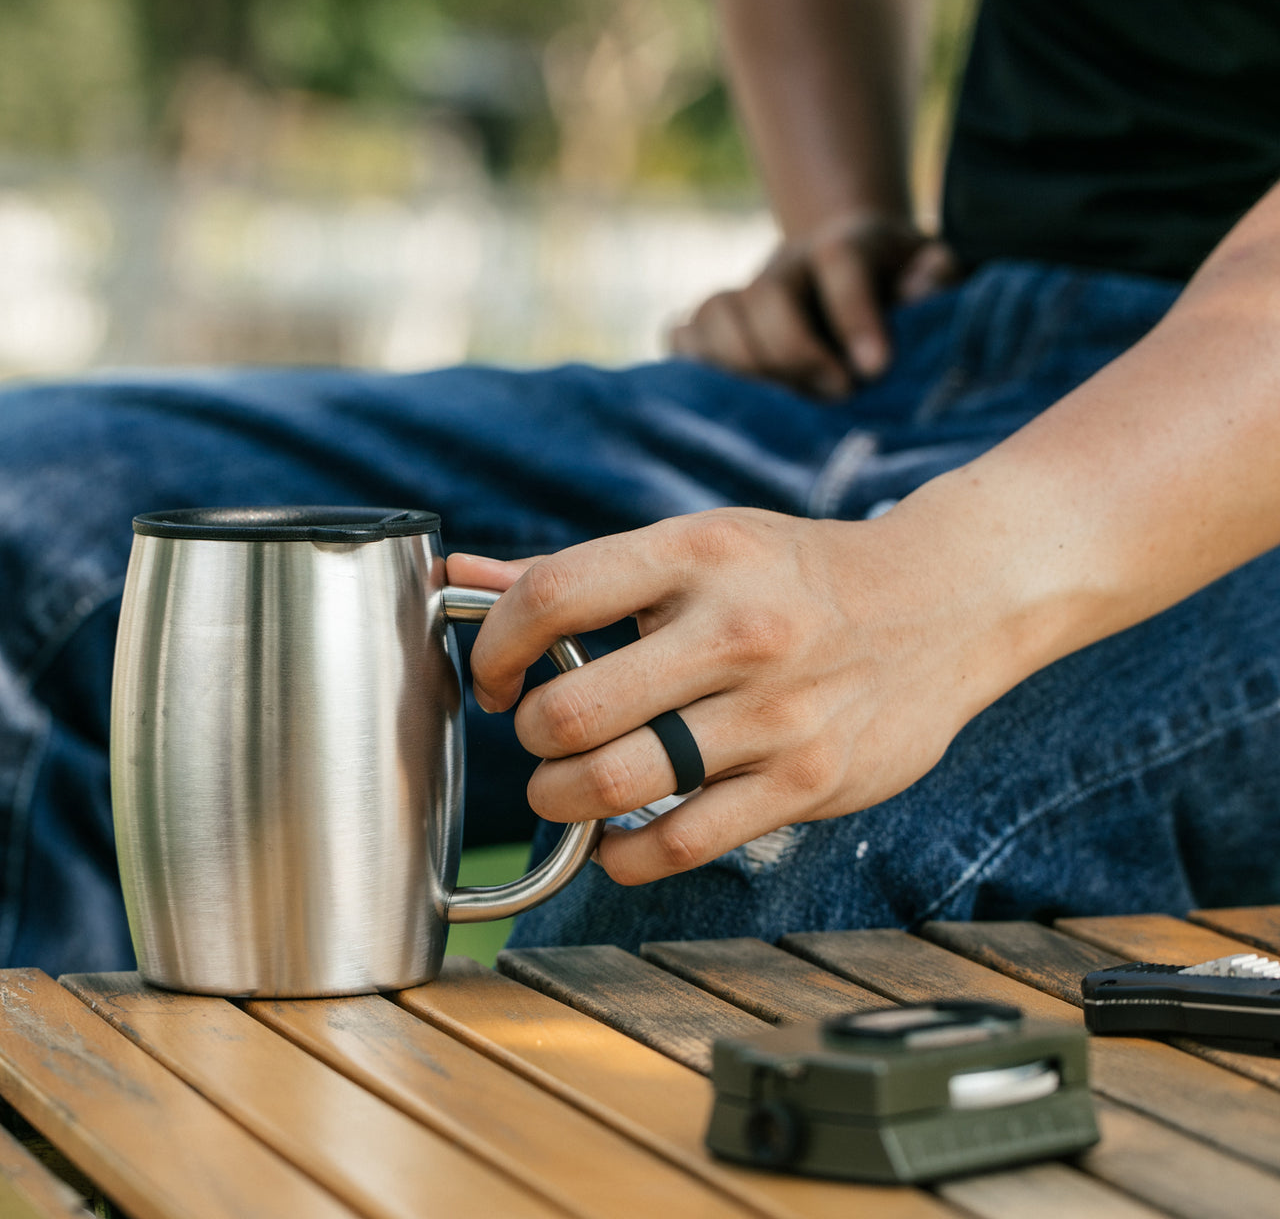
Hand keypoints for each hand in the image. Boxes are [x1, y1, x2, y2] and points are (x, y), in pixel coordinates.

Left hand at [447, 499, 1010, 885]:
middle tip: (544, 739)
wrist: (940, 602)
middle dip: (533, 740)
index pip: (550, 597)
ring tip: (568, 788)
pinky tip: (619, 838)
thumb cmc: (796, 576)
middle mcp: (735, 629)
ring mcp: (775, 711)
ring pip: (615, 784)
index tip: (502, 677)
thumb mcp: (696, 548)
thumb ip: (577, 573)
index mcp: (696, 554)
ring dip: (562, 800)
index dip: (497, 647)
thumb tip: (460, 574)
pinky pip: (679, 842)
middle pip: (572, 712)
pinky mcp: (807, 779)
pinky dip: (623, 855)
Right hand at [668, 214, 957, 398]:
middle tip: (835, 397)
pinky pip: (680, 335)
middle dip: (795, 353)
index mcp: (846, 243)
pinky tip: (738, 406)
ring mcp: (743, 293)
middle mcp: (786, 264)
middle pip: (765, 294)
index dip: (853, 314)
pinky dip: (696, 370)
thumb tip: (919, 288)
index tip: (873, 370)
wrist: (852, 282)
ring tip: (783, 408)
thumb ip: (937, 279)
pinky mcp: (711, 325)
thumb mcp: (935, 278)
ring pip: (713, 314)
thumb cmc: (905, 295)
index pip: (838, 259)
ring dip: (743, 368)